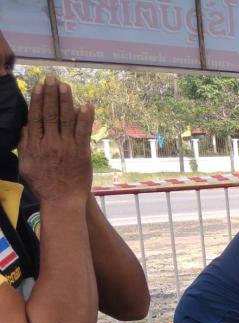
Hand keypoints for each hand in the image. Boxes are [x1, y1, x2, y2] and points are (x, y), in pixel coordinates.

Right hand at [18, 76, 94, 206]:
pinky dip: (85, 118)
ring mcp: (67, 147)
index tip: (39, 86)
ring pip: (66, 119)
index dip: (37, 99)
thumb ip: (24, 145)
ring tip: (66, 86)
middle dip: (51, 94)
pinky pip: (83, 132)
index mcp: (35, 145)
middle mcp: (50, 143)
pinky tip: (86, 105)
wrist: (62, 200)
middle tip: (53, 78)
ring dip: (66, 101)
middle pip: (50, 114)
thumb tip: (25, 127)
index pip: (36, 117)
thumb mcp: (26, 164)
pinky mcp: (81, 152)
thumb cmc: (43, 184)